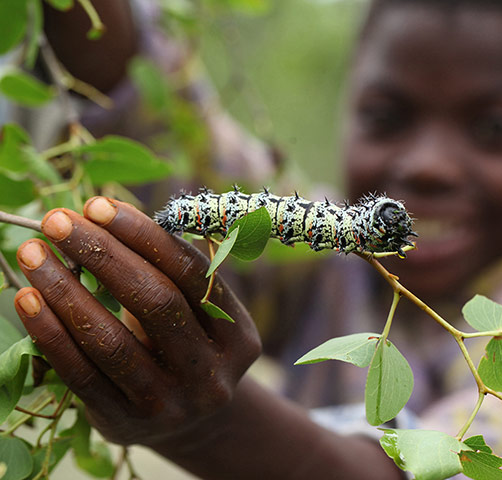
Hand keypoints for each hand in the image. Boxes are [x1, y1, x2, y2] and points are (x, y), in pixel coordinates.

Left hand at [13, 197, 260, 446]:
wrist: (188, 422)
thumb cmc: (185, 345)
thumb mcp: (197, 312)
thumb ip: (169, 269)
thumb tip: (104, 215)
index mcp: (237, 335)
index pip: (192, 274)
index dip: (145, 236)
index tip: (99, 206)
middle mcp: (211, 373)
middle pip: (157, 304)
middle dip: (103, 255)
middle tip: (58, 221)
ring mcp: (170, 404)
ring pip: (112, 342)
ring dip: (66, 291)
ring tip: (34, 253)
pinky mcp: (126, 424)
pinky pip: (82, 375)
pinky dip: (50, 333)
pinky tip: (28, 298)